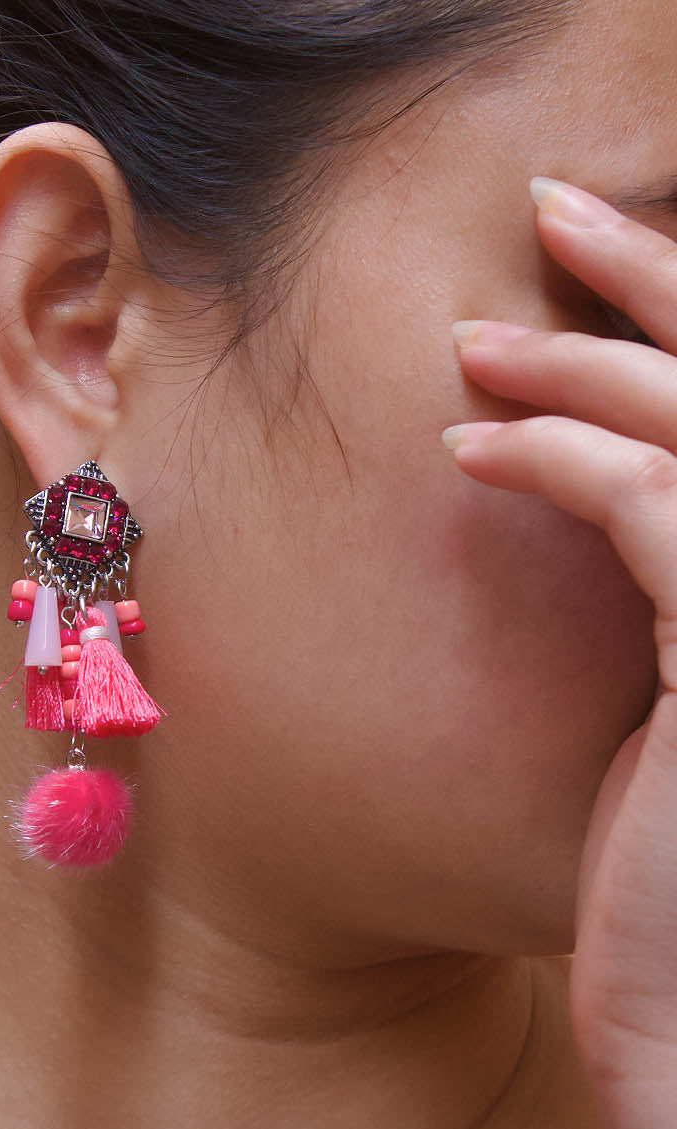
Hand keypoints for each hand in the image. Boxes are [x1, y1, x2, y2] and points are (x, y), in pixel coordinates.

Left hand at [444, 176, 676, 1128]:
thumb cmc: (661, 915)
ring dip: (582, 360)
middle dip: (660, 280)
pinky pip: (656, 508)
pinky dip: (562, 456)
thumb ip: (657, 621)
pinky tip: (471, 446)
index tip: (590, 271)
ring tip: (476, 342)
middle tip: (558, 212)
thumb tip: (586, 511)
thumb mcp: (660, 738)